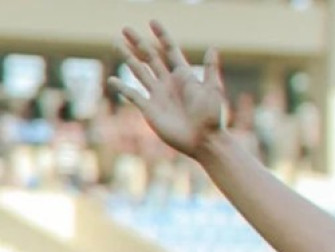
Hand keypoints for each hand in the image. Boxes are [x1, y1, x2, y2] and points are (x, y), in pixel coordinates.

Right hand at [108, 21, 226, 158]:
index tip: (152, 21)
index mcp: (183, 76)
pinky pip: (133, 95)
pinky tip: (112, 80)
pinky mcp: (150, 109)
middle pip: (149, 57)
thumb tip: (214, 47)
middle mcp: (168, 83)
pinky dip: (122, 87)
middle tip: (125, 27)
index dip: (162, 36)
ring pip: (139, 71)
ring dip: (127, 57)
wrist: (203, 140)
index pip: (169, 50)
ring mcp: (158, 95)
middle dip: (138, 42)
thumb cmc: (211, 117)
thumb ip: (210, 69)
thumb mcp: (212, 90)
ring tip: (116, 43)